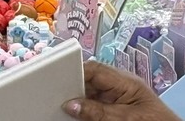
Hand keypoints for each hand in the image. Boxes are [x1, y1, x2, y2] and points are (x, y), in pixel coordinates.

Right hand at [62, 61, 181, 120]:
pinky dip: (85, 110)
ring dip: (79, 101)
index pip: (95, 69)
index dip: (75, 71)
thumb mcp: (126, 119)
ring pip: (90, 94)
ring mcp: (118, 99)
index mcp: (126, 82)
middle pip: (90, 81)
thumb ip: (98, 112)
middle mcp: (121, 88)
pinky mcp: (116, 111)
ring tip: (66, 108)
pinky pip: (95, 105)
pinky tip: (76, 114)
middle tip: (57, 96)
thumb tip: (71, 105)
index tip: (58, 79)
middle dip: (74, 88)